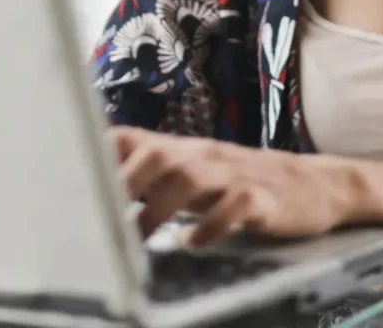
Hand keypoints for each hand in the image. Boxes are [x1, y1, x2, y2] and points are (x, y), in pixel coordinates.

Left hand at [112, 127, 368, 246]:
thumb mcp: (197, 173)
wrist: (316, 184)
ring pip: (191, 176)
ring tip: (141, 238)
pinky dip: (213, 224)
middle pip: (158, 154)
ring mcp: (236, 174)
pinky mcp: (264, 198)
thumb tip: (95, 182)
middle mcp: (205, 155)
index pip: (133, 139)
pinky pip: (236, 205)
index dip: (99, 156)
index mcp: (184, 150)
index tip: (67, 180)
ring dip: (160, 207)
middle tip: (102, 219)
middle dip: (126, 184)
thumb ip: (153, 173)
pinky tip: (195, 242)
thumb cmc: (244, 183)